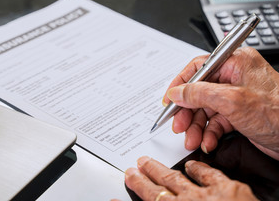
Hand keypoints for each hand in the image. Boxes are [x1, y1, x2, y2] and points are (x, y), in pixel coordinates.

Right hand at [124, 156, 257, 200]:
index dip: (137, 188)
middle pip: (159, 187)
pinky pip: (209, 174)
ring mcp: (207, 196)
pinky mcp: (230, 190)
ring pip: (177, 178)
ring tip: (150, 161)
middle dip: (144, 177)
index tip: (127, 180)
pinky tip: (191, 164)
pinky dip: (198, 168)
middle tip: (134, 168)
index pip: (150, 199)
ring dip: (162, 169)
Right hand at [162, 47, 278, 159]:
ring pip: (205, 110)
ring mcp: (236, 96)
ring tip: (192, 139)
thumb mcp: (231, 101)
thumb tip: (177, 92)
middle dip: (188, 112)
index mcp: (234, 62)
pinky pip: (216, 122)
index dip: (180, 85)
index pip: (197, 68)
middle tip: (178, 126)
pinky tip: (208, 142)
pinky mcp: (238, 114)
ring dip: (196, 127)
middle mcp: (234, 77)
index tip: (169, 101)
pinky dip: (209, 133)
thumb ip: (199, 94)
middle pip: (198, 92)